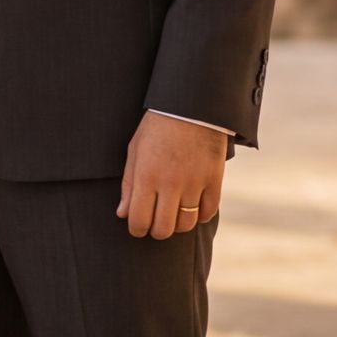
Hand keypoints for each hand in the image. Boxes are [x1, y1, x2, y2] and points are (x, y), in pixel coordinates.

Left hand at [117, 112, 228, 239]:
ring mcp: (194, 182)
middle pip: (163, 229)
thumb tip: (123, 213)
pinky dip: (200, 216)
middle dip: (156, 231)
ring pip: (186, 224)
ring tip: (174, 214)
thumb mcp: (135, 150)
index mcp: (146, 176)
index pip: (139, 221)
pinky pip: (208, 213)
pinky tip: (193, 208)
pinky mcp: (214, 180)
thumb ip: (128, 185)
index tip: (138, 226)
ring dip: (178, 224)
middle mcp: (170, 183)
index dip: (136, 229)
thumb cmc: (157, 127)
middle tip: (156, 222)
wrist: (191, 106)